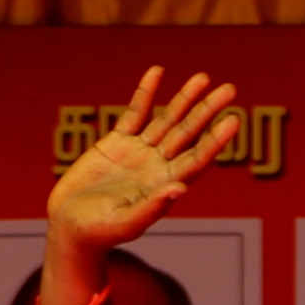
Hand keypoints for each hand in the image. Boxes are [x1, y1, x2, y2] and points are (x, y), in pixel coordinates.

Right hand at [45, 69, 239, 265]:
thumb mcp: (125, 223)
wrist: (70, 226)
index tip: (233, 121)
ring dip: (185, 98)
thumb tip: (181, 189)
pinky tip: (157, 72)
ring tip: (204, 78)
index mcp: (165, 186)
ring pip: (167, 119)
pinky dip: (145, 93)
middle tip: (230, 89)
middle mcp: (157, 166)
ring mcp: (139, 152)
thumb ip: (152, 207)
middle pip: (188, 133)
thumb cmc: (99, 233)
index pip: (197, 159)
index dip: (215, 140)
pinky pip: (135, 112)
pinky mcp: (117, 142)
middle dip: (207, 110)